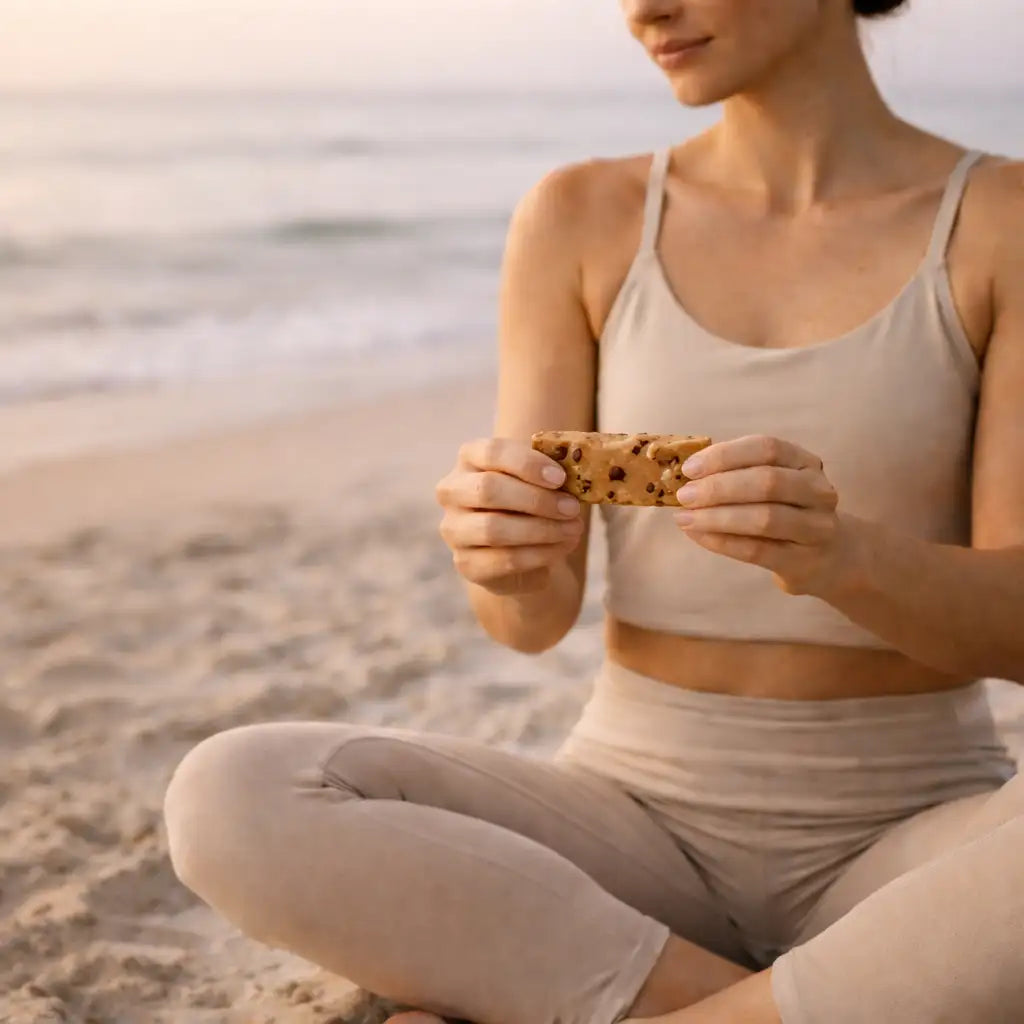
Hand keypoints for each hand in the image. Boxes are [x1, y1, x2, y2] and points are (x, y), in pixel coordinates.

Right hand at [435, 438, 583, 594]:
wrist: (520, 548)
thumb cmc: (530, 502)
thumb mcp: (539, 480)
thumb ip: (552, 473)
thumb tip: (580, 474)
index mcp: (470, 458)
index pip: (492, 452)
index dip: (527, 464)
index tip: (561, 478)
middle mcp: (452, 491)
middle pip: (487, 489)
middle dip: (536, 500)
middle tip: (572, 508)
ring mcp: (454, 529)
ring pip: (494, 528)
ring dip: (542, 529)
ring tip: (573, 529)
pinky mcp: (465, 563)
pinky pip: (504, 560)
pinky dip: (539, 554)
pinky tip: (562, 547)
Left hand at [673, 435, 857, 595]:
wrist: (828, 557)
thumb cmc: (786, 511)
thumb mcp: (772, 484)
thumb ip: (736, 474)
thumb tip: (687, 475)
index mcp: (804, 462)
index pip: (766, 447)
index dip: (725, 455)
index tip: (690, 468)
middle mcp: (817, 490)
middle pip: (766, 482)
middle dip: (718, 488)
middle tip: (684, 496)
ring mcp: (816, 527)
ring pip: (764, 517)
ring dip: (717, 517)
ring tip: (685, 518)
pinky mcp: (803, 561)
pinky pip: (757, 550)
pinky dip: (722, 542)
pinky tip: (698, 536)